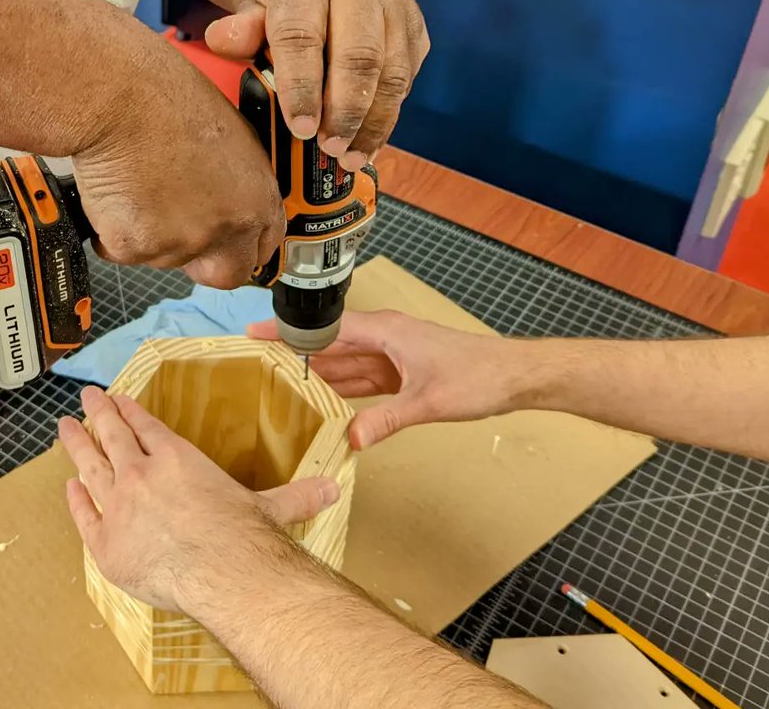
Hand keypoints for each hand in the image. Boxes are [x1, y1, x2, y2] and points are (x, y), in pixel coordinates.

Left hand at [59, 386, 338, 611]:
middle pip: (112, 435)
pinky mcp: (105, 542)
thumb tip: (333, 489)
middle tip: (86, 397)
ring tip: (64, 427)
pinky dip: (76, 499)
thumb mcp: (270, 508)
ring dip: (76, 443)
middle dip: (98, 412)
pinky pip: (84, 514)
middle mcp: (142, 473)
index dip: (131, 410)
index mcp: (176, 458)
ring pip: (90, 466)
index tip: (120, 398)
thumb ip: (296, 496)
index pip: (147, 426)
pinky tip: (71, 488)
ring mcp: (119, 505)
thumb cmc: (242, 536)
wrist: (219, 571)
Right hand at [72, 44, 283, 288]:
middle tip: (178, 226)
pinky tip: (115, 188)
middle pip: (224, 274)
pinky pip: (121, 249)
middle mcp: (226, 227)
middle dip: (203, 261)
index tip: (225, 242)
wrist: (120, 97)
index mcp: (257, 199)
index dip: (241, 245)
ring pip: (165, 257)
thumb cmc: (168, 97)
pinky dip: (113, 227)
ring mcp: (182, 242)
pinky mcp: (136, 246)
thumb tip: (229, 197)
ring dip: (151, 233)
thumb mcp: (232, 135)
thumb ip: (238, 181)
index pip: (263, 247)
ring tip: (139, 182)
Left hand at [206, 0, 428, 170]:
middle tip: (330, 148)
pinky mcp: (416, 27)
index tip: (301, 128)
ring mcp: (395, 4)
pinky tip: (369, 140)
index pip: (304, 36)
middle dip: (346, 111)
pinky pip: (407, 77)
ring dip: (374, 122)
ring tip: (352, 156)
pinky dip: (389, 115)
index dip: (302, 87)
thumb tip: (221, 41)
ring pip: (393, 71)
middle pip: (360, 56)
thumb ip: (240, 27)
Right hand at [248, 311, 523, 448]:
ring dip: (316, 371)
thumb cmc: (478, 377)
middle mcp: (384, 337)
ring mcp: (392, 354)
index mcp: (385, 331)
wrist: (514, 377)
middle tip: (256, 362)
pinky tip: (321, 398)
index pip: (325, 327)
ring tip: (278, 380)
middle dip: (294, 350)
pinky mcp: (401, 372)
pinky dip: (341, 386)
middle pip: (329, 343)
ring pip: (344, 361)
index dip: (288, 330)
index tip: (254, 332)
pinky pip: (361, 377)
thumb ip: (387, 420)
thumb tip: (351, 440)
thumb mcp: (428, 402)